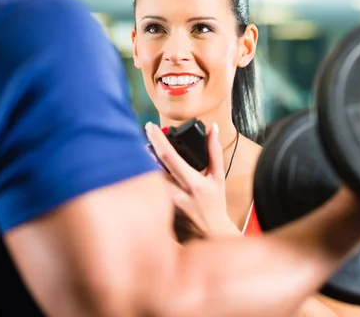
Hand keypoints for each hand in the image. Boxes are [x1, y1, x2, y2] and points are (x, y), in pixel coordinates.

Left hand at [145, 122, 239, 237]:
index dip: (158, 140)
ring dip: (144, 166)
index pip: (170, 157)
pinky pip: (149, 193)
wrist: (212, 233)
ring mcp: (167, 206)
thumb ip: (214, 151)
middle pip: (152, 168)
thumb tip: (212, 129)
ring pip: (148, 181)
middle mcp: (177, 194)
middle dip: (145, 150)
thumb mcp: (218, 176)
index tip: (150, 126)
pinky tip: (142, 173)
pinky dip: (145, 181)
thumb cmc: (215, 203)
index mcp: (193, 183)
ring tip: (141, 153)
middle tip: (141, 136)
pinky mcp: (160, 213)